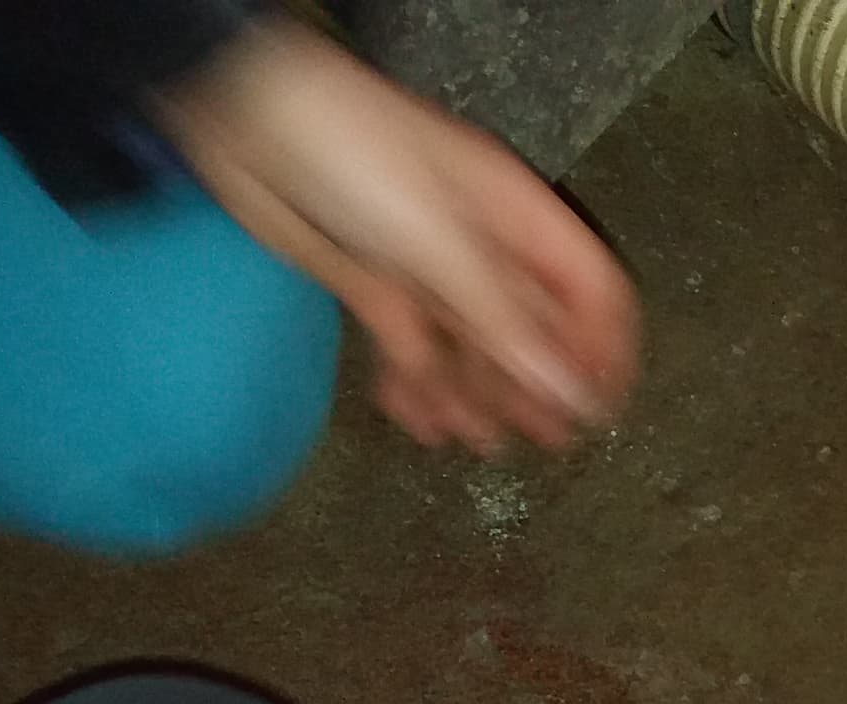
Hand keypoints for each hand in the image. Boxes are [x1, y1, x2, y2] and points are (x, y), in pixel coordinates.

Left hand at [158, 22, 638, 453]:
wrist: (244, 118)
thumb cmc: (354, 155)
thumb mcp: (440, 243)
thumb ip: (506, 325)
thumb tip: (572, 396)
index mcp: (515, 216)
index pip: (588, 287)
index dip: (602, 347)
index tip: (600, 407)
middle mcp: (480, 244)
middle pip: (530, 325)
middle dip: (537, 383)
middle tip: (545, 442)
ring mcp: (426, 266)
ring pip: (469, 344)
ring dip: (477, 394)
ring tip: (480, 443)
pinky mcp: (375, 284)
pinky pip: (411, 345)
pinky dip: (417, 385)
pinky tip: (422, 423)